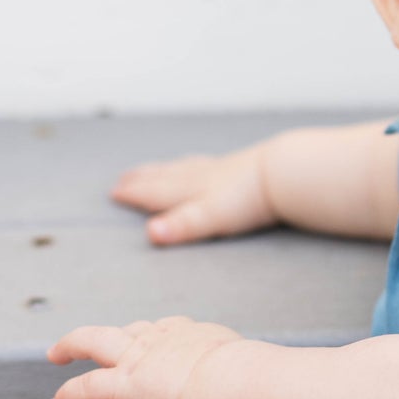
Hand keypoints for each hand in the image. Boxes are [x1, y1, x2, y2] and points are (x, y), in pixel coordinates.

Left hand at [47, 318, 242, 398]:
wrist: (232, 384)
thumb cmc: (249, 385)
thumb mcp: (250, 372)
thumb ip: (247, 380)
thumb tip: (264, 396)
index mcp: (194, 336)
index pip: (168, 330)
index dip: (156, 338)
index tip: (153, 347)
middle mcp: (162, 339)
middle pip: (128, 329)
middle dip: (109, 333)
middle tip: (91, 341)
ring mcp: (139, 359)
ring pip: (94, 341)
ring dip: (72, 345)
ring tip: (56, 353)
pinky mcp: (124, 384)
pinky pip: (85, 387)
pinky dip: (67, 396)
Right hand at [112, 144, 275, 245]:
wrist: (284, 174)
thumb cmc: (247, 198)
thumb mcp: (210, 217)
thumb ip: (181, 226)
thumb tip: (150, 234)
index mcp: (190, 190)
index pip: (156, 192)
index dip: (135, 193)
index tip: (114, 191)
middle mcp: (201, 177)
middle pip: (165, 177)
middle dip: (143, 179)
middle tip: (124, 176)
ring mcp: (220, 170)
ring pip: (184, 168)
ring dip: (165, 169)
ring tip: (155, 168)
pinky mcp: (241, 167)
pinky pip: (208, 165)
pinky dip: (195, 165)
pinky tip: (203, 166)